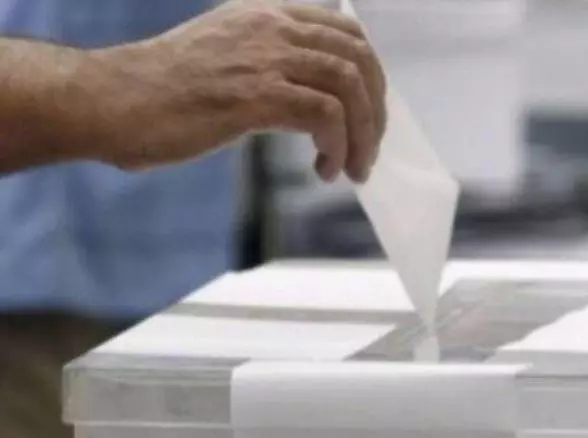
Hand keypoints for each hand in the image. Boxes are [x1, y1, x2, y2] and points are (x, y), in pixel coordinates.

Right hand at [85, 0, 385, 181]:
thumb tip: (317, 98)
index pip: (347, 32)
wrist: (110, 100)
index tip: (368, 115)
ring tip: (351, 169)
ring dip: (362, 136)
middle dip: (374, 112)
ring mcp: (264, 58)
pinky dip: (336, 147)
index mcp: (267, 15)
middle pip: (358, 59)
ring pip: (349, 87)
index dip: (371, 76)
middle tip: (368, 151)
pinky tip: (323, 170)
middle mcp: (272, 27)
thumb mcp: (226, 55)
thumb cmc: (163, 91)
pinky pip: (325, 116)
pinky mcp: (254, 95)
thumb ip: (271, 61)